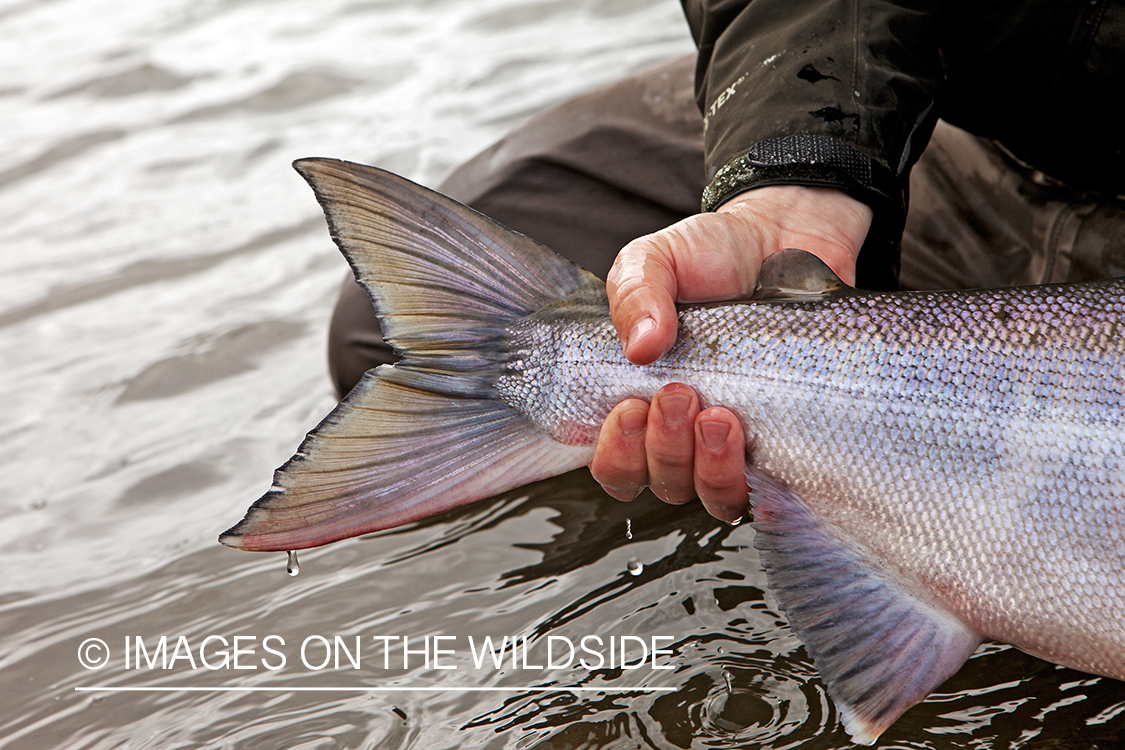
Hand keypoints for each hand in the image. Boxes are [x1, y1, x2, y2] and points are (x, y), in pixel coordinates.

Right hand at [590, 186, 871, 520]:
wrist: (786, 236)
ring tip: (721, 415)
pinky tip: (765, 466)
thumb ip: (635, 294)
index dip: (618, 453)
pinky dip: (768, 498)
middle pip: (661, 482)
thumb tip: (639, 349)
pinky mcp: (787, 442)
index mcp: (640, 401)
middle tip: (679, 393)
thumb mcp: (657, 259)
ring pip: (712, 495)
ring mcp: (736, 444)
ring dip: (709, 467)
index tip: (631, 408)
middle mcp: (683, 434)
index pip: (616, 463)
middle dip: (664, 448)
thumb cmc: (711, 254)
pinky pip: (773, 496)